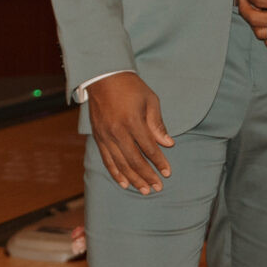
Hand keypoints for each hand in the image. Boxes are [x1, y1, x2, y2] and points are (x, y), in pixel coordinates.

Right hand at [88, 72, 173, 194]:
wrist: (103, 76)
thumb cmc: (131, 87)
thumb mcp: (150, 100)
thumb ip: (157, 124)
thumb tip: (168, 144)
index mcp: (132, 121)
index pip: (148, 148)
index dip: (159, 162)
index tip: (168, 172)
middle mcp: (117, 131)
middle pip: (134, 160)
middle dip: (147, 175)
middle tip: (158, 187)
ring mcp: (105, 135)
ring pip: (120, 163)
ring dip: (133, 178)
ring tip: (145, 190)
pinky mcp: (98, 136)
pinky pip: (107, 159)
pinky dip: (116, 172)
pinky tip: (124, 183)